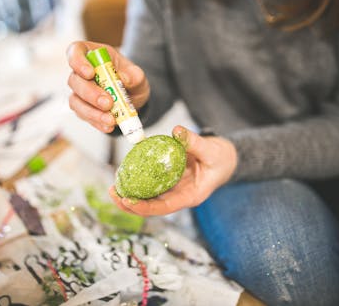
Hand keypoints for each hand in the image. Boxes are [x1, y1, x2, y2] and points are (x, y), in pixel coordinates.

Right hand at [66, 41, 149, 132]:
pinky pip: (84, 116)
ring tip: (111, 119)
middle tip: (107, 103)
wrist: (133, 97)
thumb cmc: (131, 79)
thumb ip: (134, 75)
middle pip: (75, 80)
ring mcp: (79, 91)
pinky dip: (96, 122)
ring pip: (76, 101)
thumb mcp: (138, 75)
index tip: (90, 73)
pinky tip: (108, 126)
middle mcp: (81, 73)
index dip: (78, 61)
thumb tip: (124, 79)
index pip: (75, 51)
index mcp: (93, 55)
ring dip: (92, 112)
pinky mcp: (82, 108)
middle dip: (90, 94)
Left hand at [109, 126, 237, 215]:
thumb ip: (194, 142)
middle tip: (113, 192)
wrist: (225, 159)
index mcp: (191, 196)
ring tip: (113, 187)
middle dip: (130, 204)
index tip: (128, 200)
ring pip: (148, 198)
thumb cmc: (221, 157)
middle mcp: (179, 196)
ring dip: (130, 195)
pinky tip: (124, 173)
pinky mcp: (168, 181)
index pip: (164, 207)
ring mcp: (173, 190)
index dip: (145, 206)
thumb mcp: (212, 150)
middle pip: (152, 207)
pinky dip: (137, 181)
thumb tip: (177, 130)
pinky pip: (150, 184)